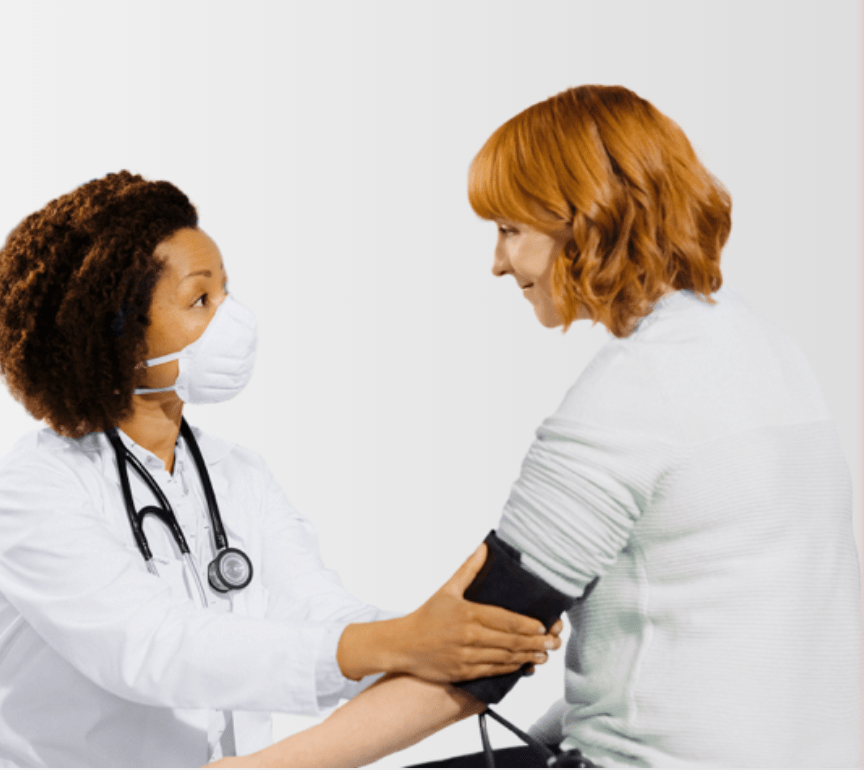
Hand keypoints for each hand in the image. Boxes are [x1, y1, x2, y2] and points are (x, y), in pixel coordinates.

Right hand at [388, 543, 562, 681]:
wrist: (403, 644)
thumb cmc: (427, 616)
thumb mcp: (448, 589)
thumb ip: (469, 569)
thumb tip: (484, 547)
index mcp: (469, 614)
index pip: (506, 620)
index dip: (528, 625)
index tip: (544, 626)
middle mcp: (470, 636)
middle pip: (510, 641)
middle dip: (535, 642)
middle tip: (553, 642)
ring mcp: (467, 656)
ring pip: (504, 658)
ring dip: (527, 657)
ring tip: (544, 655)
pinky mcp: (463, 672)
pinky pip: (492, 671)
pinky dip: (510, 668)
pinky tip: (522, 665)